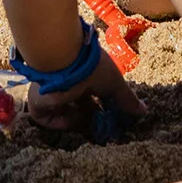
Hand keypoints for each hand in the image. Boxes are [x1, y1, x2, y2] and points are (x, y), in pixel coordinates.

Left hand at [24, 48, 146, 133]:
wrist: (61, 57)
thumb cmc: (88, 66)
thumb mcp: (114, 83)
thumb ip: (127, 99)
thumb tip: (144, 111)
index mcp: (82, 76)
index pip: (91, 97)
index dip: (103, 109)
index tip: (112, 118)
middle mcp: (66, 83)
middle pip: (78, 106)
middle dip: (91, 118)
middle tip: (101, 125)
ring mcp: (50, 92)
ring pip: (63, 113)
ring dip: (77, 120)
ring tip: (87, 118)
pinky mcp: (37, 101)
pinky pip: (46, 119)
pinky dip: (60, 122)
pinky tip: (72, 115)